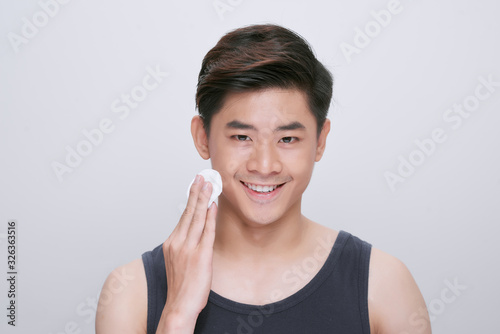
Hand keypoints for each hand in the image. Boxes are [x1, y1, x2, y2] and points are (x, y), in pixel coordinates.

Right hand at [156, 175, 217, 332]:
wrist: (179, 306)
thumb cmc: (181, 287)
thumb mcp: (178, 261)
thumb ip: (184, 245)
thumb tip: (193, 232)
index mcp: (171, 243)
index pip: (183, 216)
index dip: (191, 199)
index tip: (194, 185)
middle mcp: (178, 242)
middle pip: (189, 212)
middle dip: (196, 192)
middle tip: (201, 177)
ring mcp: (188, 248)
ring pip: (197, 218)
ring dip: (203, 199)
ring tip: (208, 184)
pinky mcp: (200, 256)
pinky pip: (207, 231)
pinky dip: (210, 217)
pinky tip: (213, 205)